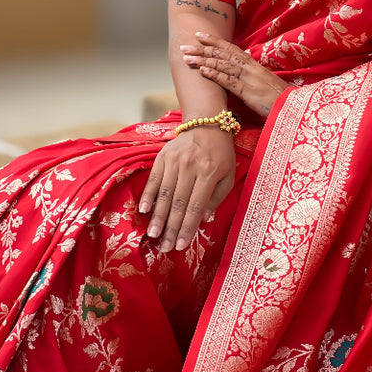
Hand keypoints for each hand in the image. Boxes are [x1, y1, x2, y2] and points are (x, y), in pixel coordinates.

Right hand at [139, 126, 235, 251]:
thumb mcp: (228, 174)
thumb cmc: (221, 153)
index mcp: (209, 172)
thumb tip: (205, 219)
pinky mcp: (162, 157)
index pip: (196, 205)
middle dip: (171, 228)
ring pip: (165, 193)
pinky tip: (144, 210)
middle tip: (165, 247)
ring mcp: (175, 161)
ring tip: (153, 235)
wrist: (206, 124)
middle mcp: (190, 166)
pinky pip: (153, 179)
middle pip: (179, 203)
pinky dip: (148, 195)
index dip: (188, 227)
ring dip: (158, 216)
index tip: (181, 245)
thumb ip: (217, 197)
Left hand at [180, 32, 286, 118]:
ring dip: (204, 60)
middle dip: (203, 49)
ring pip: (223, 65)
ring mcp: (251, 79)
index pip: (232, 49)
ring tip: (187, 57)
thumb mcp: (264, 86)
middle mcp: (252, 68)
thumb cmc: (280, 101)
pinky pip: (229, 81)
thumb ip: (250, 79)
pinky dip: (215, 74)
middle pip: (224, 55)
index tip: (200, 36)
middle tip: (185, 45)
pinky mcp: (250, 92)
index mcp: (255, 66)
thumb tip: (235, 79)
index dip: (215, 42)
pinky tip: (202, 70)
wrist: (294, 109)